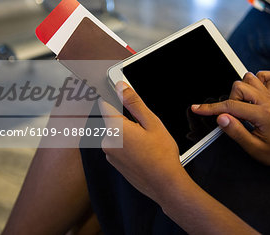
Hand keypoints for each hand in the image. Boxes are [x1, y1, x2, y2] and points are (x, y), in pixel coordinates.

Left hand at [99, 82, 186, 202]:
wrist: (164, 184)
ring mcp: (109, 154)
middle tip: (144, 127)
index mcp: (115, 128)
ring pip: (115, 134)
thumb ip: (133, 103)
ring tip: (145, 142)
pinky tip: (142, 151)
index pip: (105, 104)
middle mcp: (107, 141)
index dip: (115, 99)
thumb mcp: (152, 122)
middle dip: (125, 119)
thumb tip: (120, 87)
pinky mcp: (113, 163)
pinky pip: (117, 146)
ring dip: (127, 133)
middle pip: (111, 120)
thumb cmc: (161, 155)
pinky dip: (127, 146)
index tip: (124, 101)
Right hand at [191, 72, 269, 167]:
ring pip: (248, 78)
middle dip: (229, 101)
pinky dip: (255, 81)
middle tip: (233, 118)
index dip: (211, 108)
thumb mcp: (253, 148)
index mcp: (264, 115)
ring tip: (241, 107)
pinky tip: (251, 94)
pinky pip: (264, 76)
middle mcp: (268, 101)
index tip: (198, 109)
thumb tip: (220, 118)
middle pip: (239, 86)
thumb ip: (236, 131)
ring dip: (239, 91)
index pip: (232, 106)